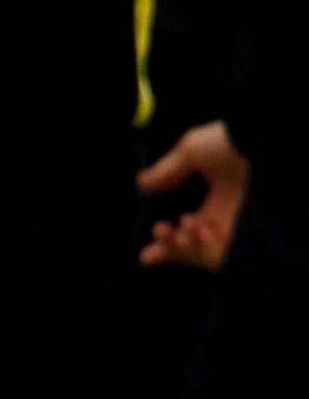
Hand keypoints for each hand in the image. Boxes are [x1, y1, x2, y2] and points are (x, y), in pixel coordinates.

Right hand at [138, 120, 246, 271]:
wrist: (256, 144)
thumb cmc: (225, 144)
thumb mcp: (190, 152)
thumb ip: (167, 171)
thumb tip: (142, 184)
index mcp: (215, 200)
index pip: (187, 228)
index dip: (166, 240)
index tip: (147, 250)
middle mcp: (225, 218)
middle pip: (194, 247)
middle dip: (169, 250)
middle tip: (157, 238)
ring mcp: (236, 226)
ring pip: (206, 254)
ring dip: (185, 249)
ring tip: (179, 233)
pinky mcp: (245, 234)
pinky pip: (222, 253)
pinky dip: (206, 249)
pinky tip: (199, 232)